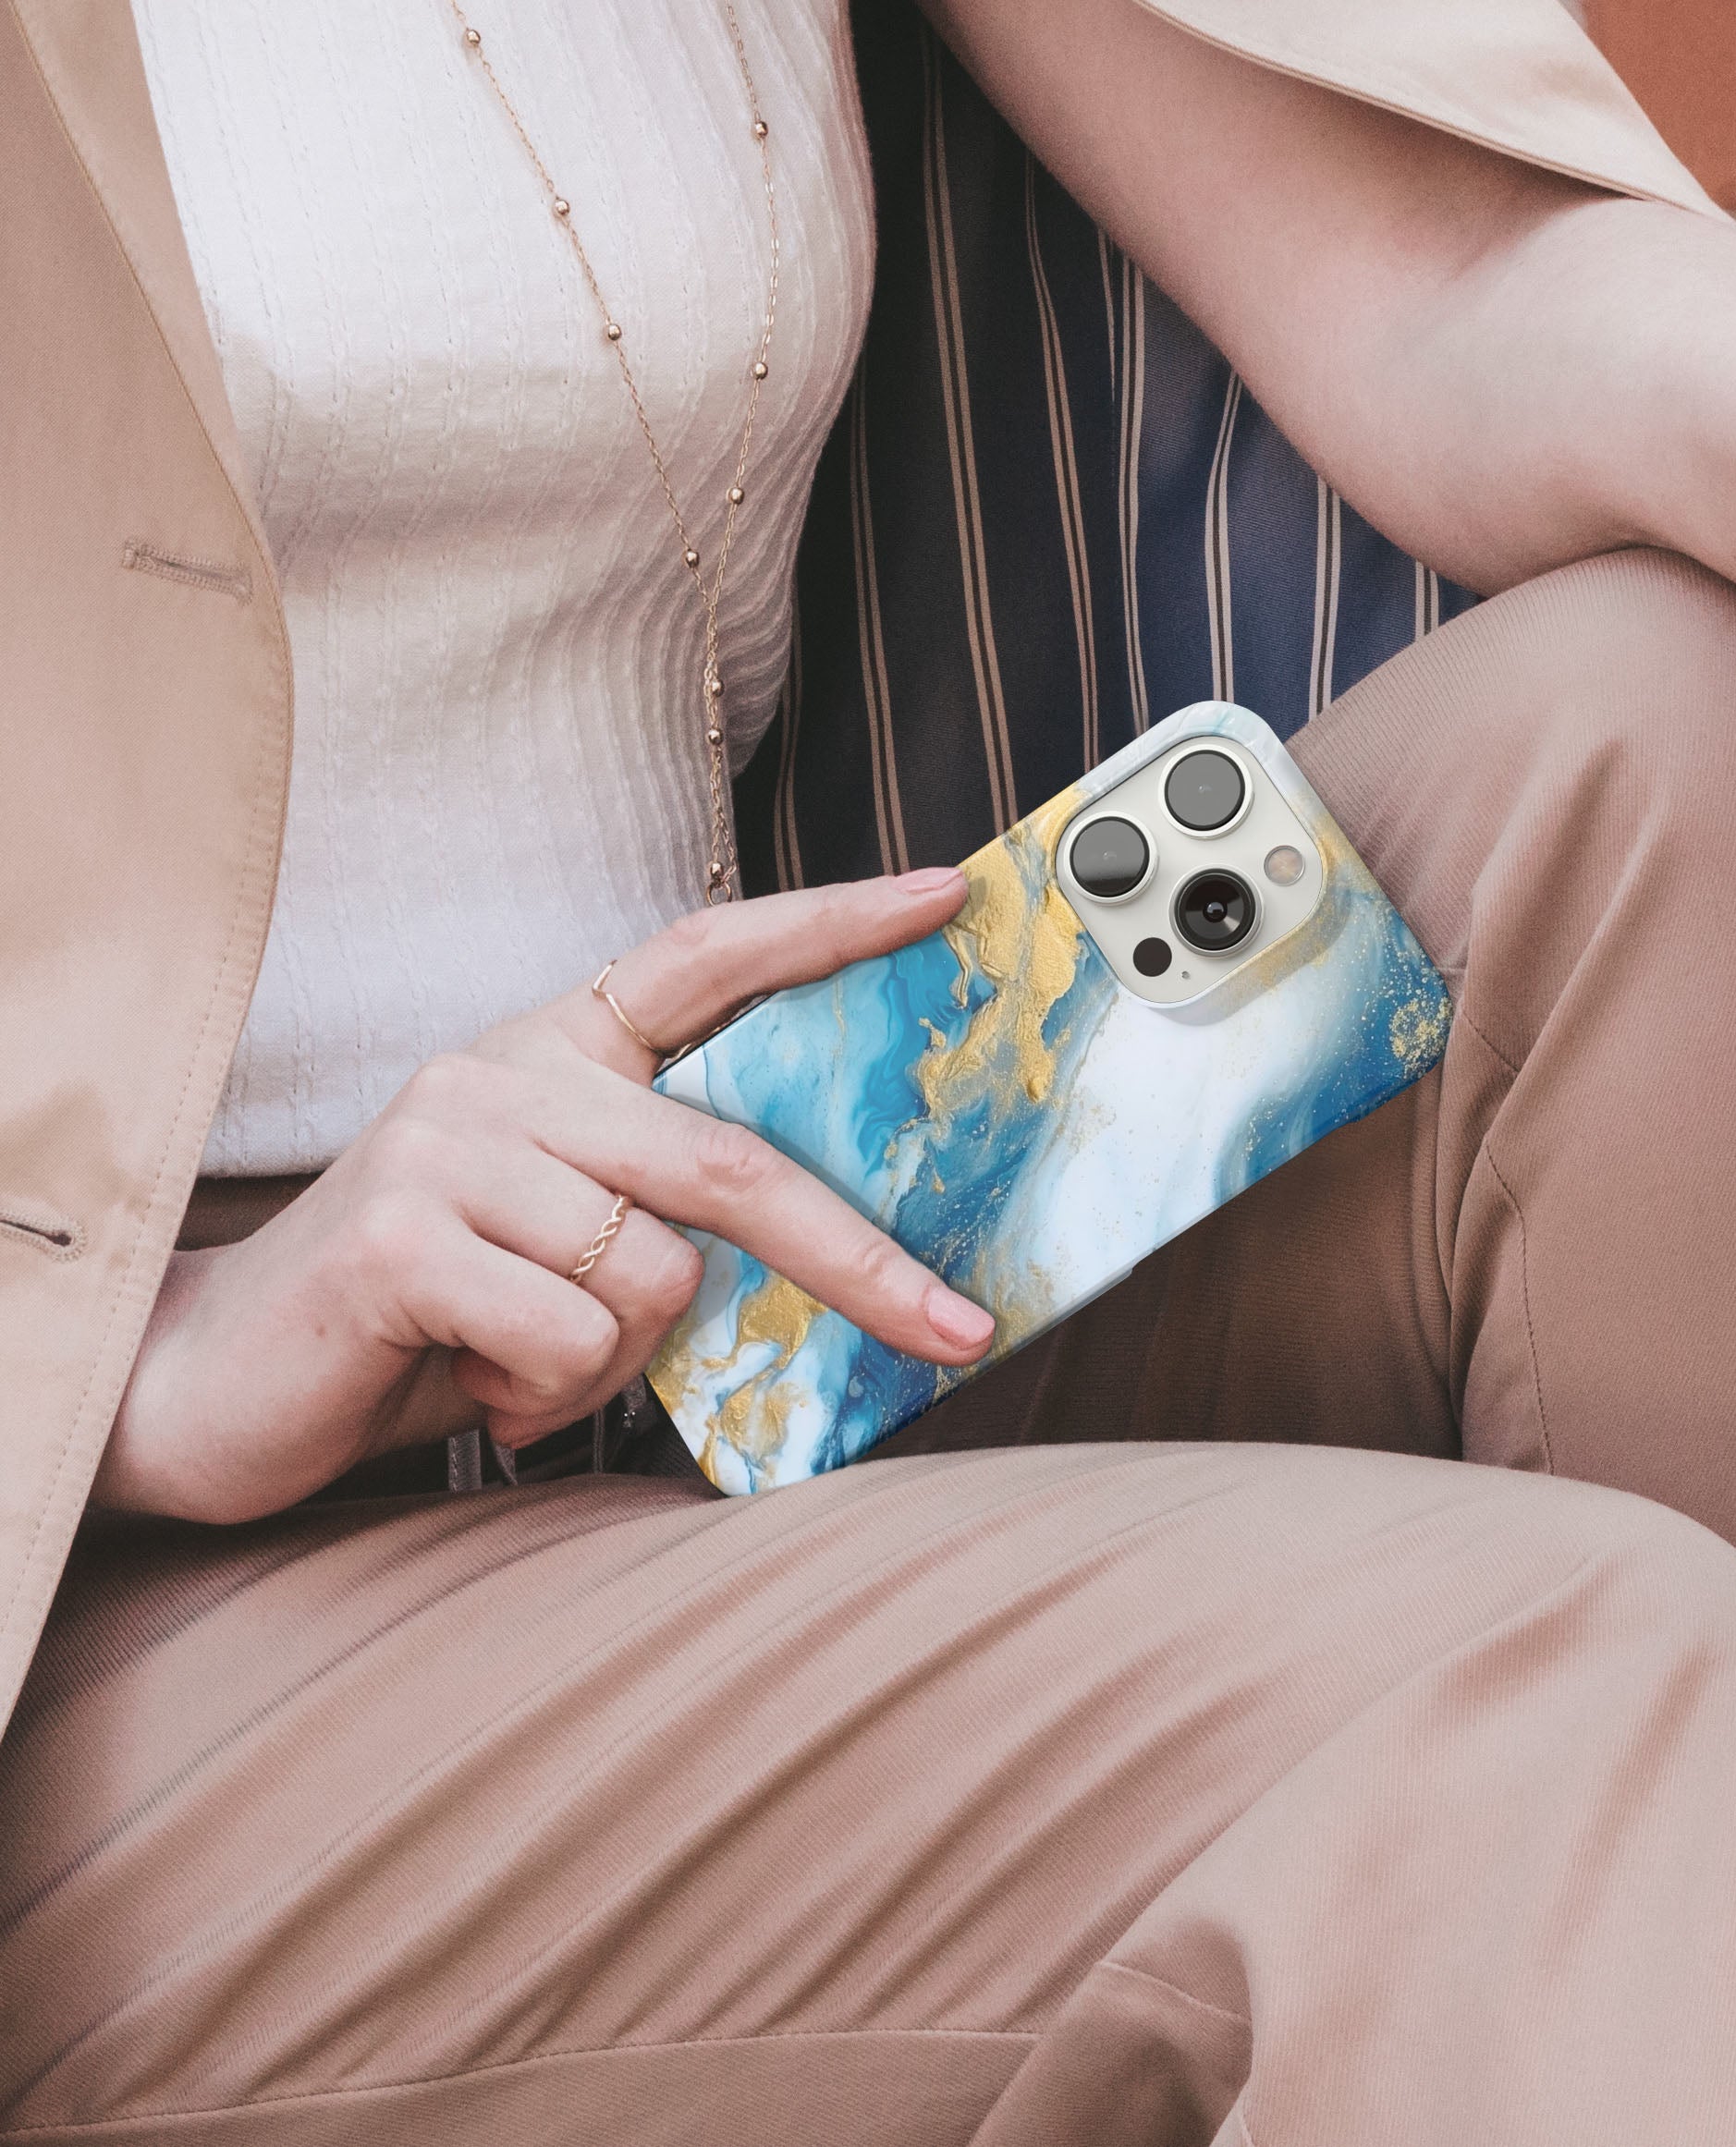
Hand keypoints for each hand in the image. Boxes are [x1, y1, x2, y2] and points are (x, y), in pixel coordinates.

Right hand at [97, 868, 994, 1522]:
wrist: (212, 1383)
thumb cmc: (427, 1313)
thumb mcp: (564, 1239)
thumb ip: (666, 1210)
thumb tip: (836, 1250)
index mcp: (555, 1053)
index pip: (704, 956)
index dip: (827, 925)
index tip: (943, 898)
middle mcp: (503, 1074)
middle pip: (732, 1159)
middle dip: (862, 1261)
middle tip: (958, 1329)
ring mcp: (447, 1144)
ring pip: (656, 1273)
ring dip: (619, 1363)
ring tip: (524, 1360)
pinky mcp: (403, 1235)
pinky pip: (574, 1335)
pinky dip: (550, 1394)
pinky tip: (472, 1377)